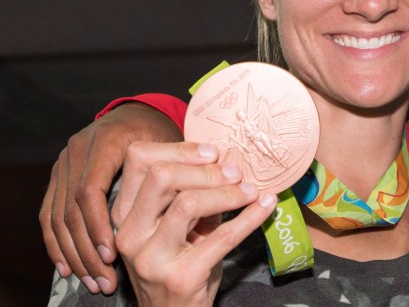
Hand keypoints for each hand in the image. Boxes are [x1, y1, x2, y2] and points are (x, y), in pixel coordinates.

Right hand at [39, 102, 183, 293]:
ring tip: (97, 284)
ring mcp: (64, 163)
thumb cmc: (159, 129)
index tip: (113, 255)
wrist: (131, 114)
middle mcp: (80, 148)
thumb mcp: (174, 138)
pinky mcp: (59, 177)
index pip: (94, 189)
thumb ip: (189, 156)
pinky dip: (59, 245)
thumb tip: (222, 170)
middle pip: (74, 208)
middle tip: (106, 281)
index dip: (98, 226)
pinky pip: (49, 217)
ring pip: (57, 217)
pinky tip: (72, 272)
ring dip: (75, 254)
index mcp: (108, 138)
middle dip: (88, 248)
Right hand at [112, 141, 275, 306]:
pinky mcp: (181, 277)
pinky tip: (266, 205)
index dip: (180, 149)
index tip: (212, 152)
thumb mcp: (176, 226)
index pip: (139, 161)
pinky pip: (223, 236)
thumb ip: (191, 193)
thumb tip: (226, 160)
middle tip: (234, 173)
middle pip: (160, 176)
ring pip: (188, 203)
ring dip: (227, 192)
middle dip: (204, 169)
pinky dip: (251, 216)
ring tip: (249, 191)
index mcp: (124, 215)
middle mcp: (130, 235)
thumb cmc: (178, 263)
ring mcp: (152, 258)